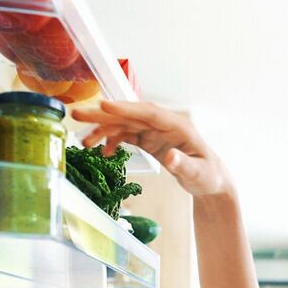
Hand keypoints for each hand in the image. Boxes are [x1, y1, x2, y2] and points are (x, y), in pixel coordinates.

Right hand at [72, 101, 232, 197]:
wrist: (210, 181)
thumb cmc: (208, 176)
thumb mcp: (199, 174)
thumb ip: (184, 165)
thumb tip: (170, 157)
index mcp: (177, 126)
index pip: (149, 113)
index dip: (126, 109)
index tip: (104, 106)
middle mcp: (164, 124)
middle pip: (130, 115)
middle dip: (104, 115)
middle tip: (78, 114)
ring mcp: (155, 131)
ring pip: (124, 125)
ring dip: (103, 130)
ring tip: (84, 141)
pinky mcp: (149, 140)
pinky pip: (126, 136)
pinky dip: (113, 142)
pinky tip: (103, 152)